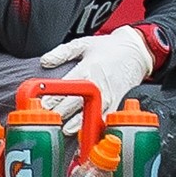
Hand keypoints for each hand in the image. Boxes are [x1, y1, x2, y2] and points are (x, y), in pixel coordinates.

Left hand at [39, 26, 154, 133]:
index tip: (39, 106)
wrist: (136, 52)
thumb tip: (45, 61)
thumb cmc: (109, 48)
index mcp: (87, 70)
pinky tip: (86, 133)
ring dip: (75, 124)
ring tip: (63, 130)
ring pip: (89, 115)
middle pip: (73, 105)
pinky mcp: (116, 103)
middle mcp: (97, 85)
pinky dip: (95, 127)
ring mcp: (108, 96)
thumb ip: (62, 52)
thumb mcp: (84, 43)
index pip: (64, 89)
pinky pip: (105, 119)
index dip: (49, 100)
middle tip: (45, 121)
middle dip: (57, 114)